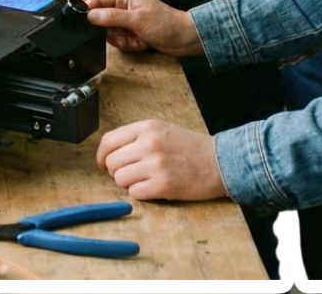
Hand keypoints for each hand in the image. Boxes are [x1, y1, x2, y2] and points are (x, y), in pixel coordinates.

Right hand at [84, 0, 201, 56]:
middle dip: (111, 31)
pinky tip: (141, 43)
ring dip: (122, 40)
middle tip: (123, 34)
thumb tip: (91, 15)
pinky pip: (121, 41)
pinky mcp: (133, 32)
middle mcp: (125, 6)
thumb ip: (111, 17)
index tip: (87, 23)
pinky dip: (129, 45)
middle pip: (102, 19)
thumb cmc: (166, 24)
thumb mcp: (136, 19)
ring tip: (136, 39)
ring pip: (111, 33)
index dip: (90, 10)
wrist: (184, 39)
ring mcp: (129, 20)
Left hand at [97, 120, 226, 200]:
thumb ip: (136, 137)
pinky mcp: (163, 185)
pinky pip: (134, 193)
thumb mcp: (162, 130)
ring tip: (147, 179)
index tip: (103, 164)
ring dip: (130, 183)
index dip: (101, 156)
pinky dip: (141, 193)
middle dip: (118, 171)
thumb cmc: (191, 148)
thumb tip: (108, 154)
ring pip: (120, 179)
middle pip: (112, 163)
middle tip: (133, 173)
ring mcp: (156, 165)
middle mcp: (149, 144)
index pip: (109, 141)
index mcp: (147, 127)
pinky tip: (155, 187)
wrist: (220, 162)